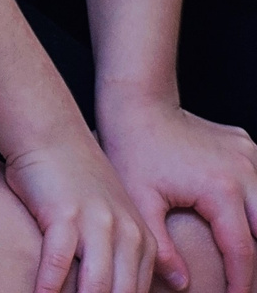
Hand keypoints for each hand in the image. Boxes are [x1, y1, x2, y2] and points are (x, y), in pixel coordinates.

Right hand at [7, 129, 162, 292]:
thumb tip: (160, 283)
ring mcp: (96, 224)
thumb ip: (134, 250)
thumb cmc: (76, 178)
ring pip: (95, 284)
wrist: (51, 134)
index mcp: (141, 239)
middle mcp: (126, 234)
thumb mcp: (116, 213)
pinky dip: (49, 284)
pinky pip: (59, 261)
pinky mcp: (64, 215)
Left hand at [101, 92, 256, 292]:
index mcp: (221, 190)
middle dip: (256, 261)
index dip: (241, 282)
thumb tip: (183, 285)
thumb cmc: (132, 150)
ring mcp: (250, 156)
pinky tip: (239, 218)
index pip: (242, 252)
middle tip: (242, 281)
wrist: (136, 103)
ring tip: (240, 254)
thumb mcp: (140, 202)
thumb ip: (161, 247)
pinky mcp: (247, 146)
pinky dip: (253, 202)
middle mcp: (245, 172)